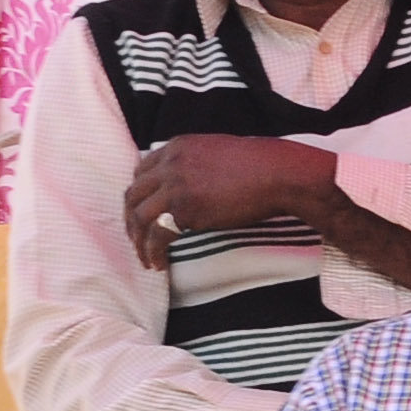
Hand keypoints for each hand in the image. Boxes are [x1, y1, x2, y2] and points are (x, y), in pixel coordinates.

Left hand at [124, 135, 332, 269]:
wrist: (279, 174)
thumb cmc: (263, 166)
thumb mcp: (220, 153)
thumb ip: (199, 163)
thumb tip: (196, 185)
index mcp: (177, 146)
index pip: (142, 172)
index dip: (139, 196)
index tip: (143, 213)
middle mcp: (170, 164)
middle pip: (133, 195)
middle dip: (131, 221)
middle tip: (138, 240)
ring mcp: (174, 186)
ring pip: (139, 216)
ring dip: (139, 241)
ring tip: (147, 259)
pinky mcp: (184, 209)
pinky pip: (156, 234)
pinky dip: (153, 252)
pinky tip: (160, 264)